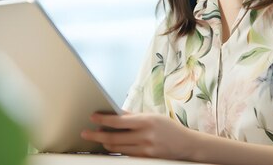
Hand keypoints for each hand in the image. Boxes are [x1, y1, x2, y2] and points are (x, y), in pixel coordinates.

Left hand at [81, 112, 197, 159]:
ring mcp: (145, 149)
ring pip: (118, 149)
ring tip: (97, 139)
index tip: (92, 118)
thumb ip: (133, 117)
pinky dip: (116, 150)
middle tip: (86, 133)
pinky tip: (110, 146)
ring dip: (105, 144)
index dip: (103, 119)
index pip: (119, 121)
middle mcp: (145, 136)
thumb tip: (115, 114)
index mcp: (146, 121)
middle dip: (97, 135)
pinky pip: (126, 155)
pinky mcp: (146, 159)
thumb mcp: (152, 117)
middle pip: (114, 138)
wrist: (186, 145)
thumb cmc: (169, 128)